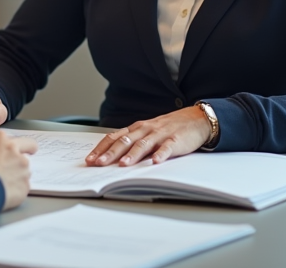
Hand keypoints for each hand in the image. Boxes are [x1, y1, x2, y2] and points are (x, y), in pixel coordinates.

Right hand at [0, 131, 36, 209]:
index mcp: (2, 139)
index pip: (21, 139)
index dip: (18, 147)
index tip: (16, 152)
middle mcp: (15, 151)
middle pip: (28, 152)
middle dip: (24, 157)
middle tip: (13, 167)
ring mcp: (22, 169)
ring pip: (24, 172)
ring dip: (17, 176)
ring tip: (1, 183)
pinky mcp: (24, 186)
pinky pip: (22, 187)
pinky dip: (15, 190)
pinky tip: (3, 192)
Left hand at [84, 107, 211, 166]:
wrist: (195, 119)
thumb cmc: (168, 128)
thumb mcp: (147, 132)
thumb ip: (132, 142)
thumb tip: (111, 157)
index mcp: (136, 129)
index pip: (114, 137)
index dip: (101, 148)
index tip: (90, 159)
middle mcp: (145, 130)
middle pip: (125, 141)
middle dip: (111, 153)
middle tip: (99, 163)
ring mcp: (160, 135)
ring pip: (143, 144)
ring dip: (133, 155)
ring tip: (123, 164)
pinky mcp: (176, 140)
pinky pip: (167, 148)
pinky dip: (161, 154)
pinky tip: (155, 162)